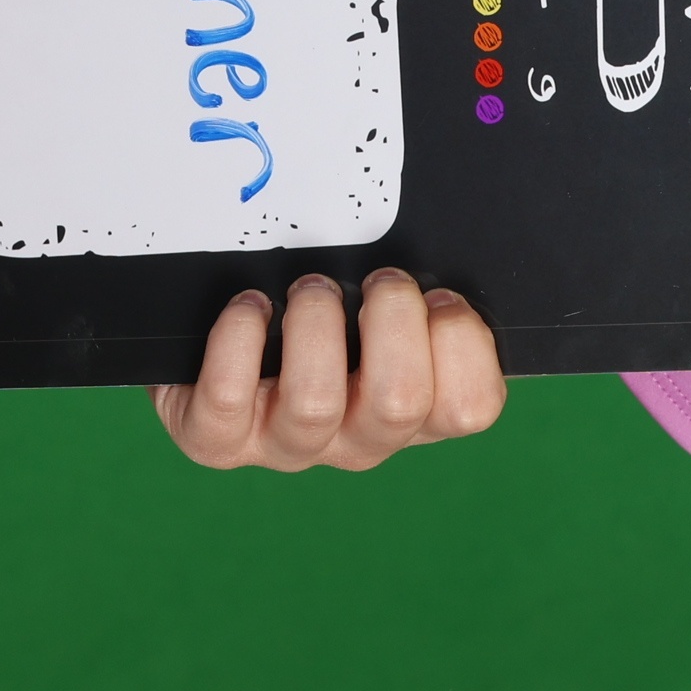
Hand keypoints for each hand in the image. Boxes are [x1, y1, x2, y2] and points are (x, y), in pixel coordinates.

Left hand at [153, 269, 507, 471]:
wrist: (226, 352)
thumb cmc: (327, 317)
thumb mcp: (384, 305)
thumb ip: (421, 290)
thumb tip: (435, 245)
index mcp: (414, 414)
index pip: (471, 409)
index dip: (463, 341)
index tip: (437, 296)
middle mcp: (359, 441)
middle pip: (400, 404)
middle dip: (393, 317)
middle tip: (379, 280)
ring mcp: (289, 446)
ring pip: (316, 403)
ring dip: (316, 321)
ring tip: (311, 288)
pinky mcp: (219, 439)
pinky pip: (229, 397)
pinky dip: (239, 336)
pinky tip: (251, 305)